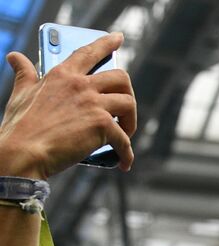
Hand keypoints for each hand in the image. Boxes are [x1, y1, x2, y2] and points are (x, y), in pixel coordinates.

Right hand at [0, 34, 134, 176]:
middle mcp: (80, 85)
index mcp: (62, 75)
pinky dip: (127, 153)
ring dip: (131, 122)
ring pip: (129, 104)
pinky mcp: (102, 125)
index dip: (106, 44)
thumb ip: (25, 74)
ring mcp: (93, 104)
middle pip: (121, 77)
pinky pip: (125, 139)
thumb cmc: (21, 125)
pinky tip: (123, 162)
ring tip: (124, 134)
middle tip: (124, 110)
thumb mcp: (21, 92)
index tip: (118, 38)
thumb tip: (15, 57)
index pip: (88, 52)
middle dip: (128, 93)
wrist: (23, 151)